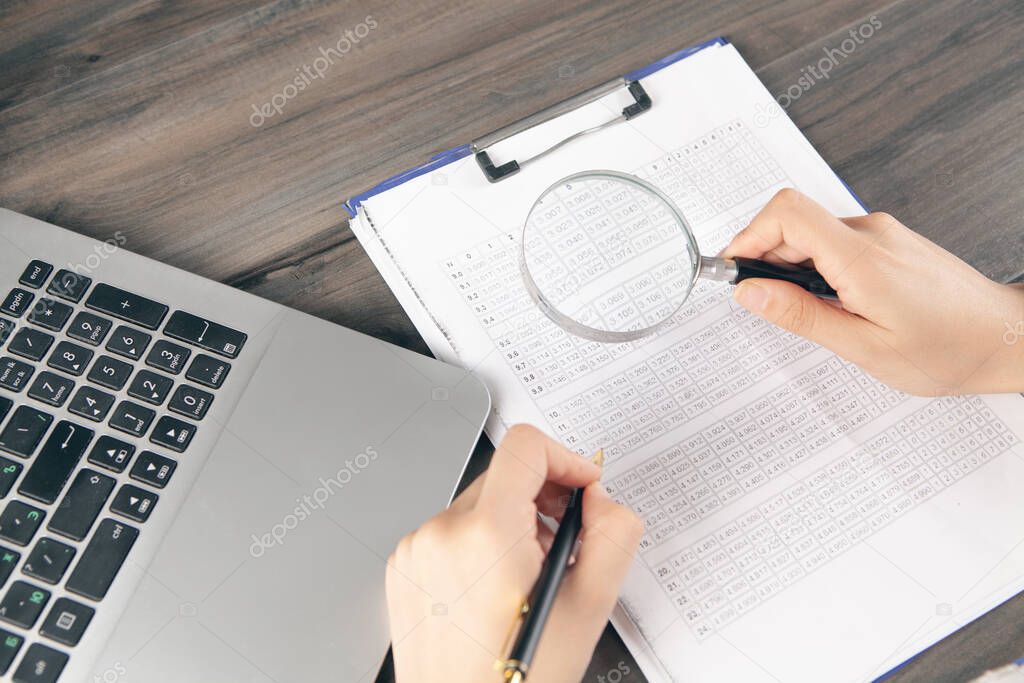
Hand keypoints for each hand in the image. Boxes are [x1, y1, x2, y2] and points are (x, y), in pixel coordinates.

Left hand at [385, 425, 643, 682]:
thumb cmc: (518, 680)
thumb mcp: (589, 607)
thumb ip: (612, 535)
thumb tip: (600, 499)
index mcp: (486, 534)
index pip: (525, 447)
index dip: (565, 459)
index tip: (583, 485)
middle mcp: (441, 532)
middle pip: (504, 476)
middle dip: (543, 502)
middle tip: (563, 550)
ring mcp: (416, 549)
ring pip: (478, 505)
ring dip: (511, 526)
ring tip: (526, 579)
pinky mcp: (403, 566)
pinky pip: (451, 532)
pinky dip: (478, 546)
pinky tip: (494, 591)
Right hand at [722, 188, 1023, 395]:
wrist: (1004, 340)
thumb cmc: (946, 350)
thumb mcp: (864, 346)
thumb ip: (801, 315)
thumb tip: (750, 293)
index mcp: (861, 258)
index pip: (787, 212)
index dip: (749, 236)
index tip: (735, 269)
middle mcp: (871, 233)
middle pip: (793, 223)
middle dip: (767, 260)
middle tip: (770, 304)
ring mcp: (882, 233)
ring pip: (813, 234)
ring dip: (795, 267)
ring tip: (813, 311)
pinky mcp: (889, 241)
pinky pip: (836, 243)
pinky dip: (819, 268)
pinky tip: (836, 303)